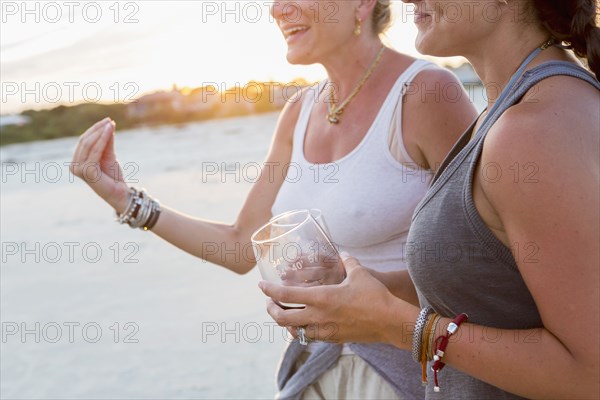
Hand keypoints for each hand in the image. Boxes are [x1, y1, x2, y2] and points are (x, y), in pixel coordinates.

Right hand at [70, 118, 128, 212]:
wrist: (120, 193)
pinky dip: (103, 140)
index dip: (94, 130)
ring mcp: (79, 170)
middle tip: (110, 121)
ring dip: (100, 133)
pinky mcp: (87, 172)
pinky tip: (110, 131)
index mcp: (76, 162)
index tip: (108, 121)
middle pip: (84, 142)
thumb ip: (106, 142)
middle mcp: (74, 167)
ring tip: (111, 124)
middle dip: (97, 129)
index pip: (83, 142)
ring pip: (89, 145)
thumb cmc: (114, 176)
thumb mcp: (109, 155)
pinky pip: (95, 152)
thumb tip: (108, 124)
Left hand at [259, 254, 410, 343]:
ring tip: (285, 312)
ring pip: (294, 330)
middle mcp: (318, 316)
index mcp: (321, 297)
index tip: (261, 286)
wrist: (390, 321)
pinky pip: (310, 337)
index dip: (269, 290)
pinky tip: (304, 323)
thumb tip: (344, 254)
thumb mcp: (359, 274)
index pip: (285, 294)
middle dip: (271, 309)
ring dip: (285, 322)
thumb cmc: (375, 296)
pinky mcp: (333, 339)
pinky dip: (302, 330)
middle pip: (282, 317)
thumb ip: (348, 262)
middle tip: (269, 302)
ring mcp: (325, 330)